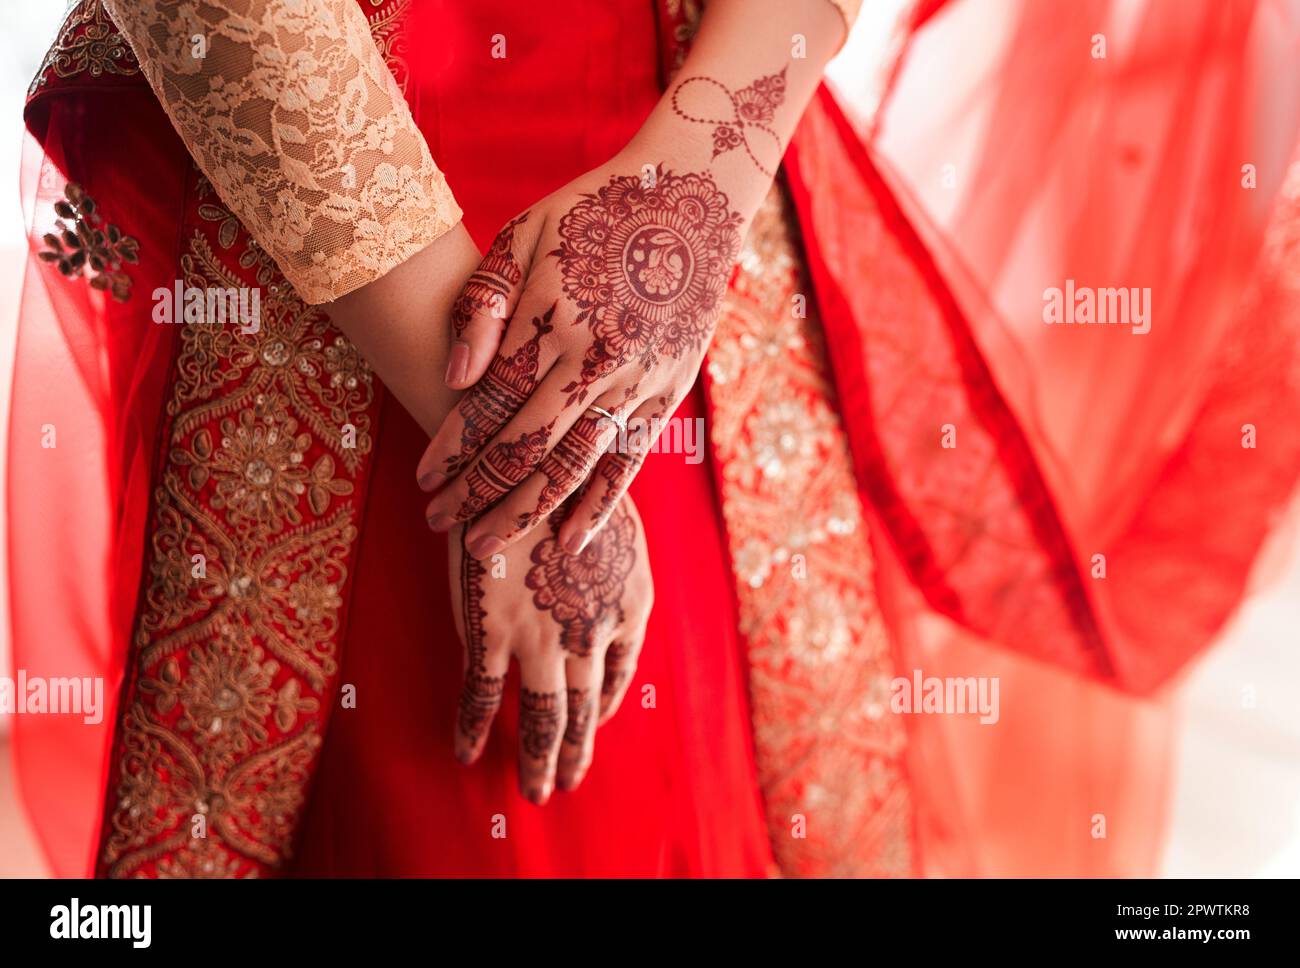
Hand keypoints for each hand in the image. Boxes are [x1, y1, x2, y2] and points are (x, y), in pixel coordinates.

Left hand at [416, 151, 745, 557]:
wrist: (692, 193)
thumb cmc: (594, 209)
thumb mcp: (527, 232)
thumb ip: (487, 303)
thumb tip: (454, 374)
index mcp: (552, 317)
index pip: (488, 403)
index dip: (451, 448)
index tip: (423, 479)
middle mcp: (595, 358)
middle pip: (523, 447)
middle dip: (475, 492)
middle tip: (439, 522)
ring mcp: (636, 378)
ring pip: (573, 465)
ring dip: (525, 512)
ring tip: (485, 546)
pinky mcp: (667, 389)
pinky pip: (629, 459)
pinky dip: (600, 505)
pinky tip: (569, 540)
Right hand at [449, 494, 652, 803]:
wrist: (520, 455)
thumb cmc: (567, 476)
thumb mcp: (612, 522)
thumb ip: (609, 569)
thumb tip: (595, 591)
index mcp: (631, 604)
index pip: (618, 674)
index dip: (603, 707)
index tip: (592, 725)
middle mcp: (594, 632)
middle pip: (583, 710)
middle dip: (573, 753)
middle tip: (562, 785)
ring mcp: (544, 637)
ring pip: (542, 718)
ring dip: (536, 760)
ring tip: (534, 792)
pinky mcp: (493, 632)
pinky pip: (482, 696)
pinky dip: (471, 729)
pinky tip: (464, 752)